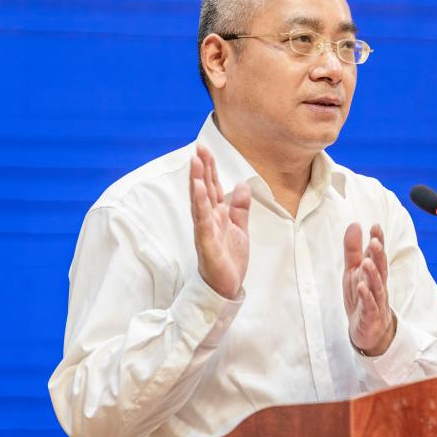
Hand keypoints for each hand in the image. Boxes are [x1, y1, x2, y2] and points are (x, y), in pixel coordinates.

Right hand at [190, 144, 249, 298]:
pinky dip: (201, 206)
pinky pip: (203, 222)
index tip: (205, 149)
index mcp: (217, 215)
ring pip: (200, 202)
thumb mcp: (240, 228)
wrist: (226, 288)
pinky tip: (199, 191)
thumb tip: (240, 184)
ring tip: (195, 164)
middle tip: (198, 148)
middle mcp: (208, 220)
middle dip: (202, 169)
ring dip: (197, 183)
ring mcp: (206, 231)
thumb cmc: (229, 259)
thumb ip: (239, 207)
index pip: (212, 187)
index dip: (209, 168)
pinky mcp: (207, 243)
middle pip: (204, 190)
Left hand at [343, 223, 395, 355]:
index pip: (378, 254)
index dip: (378, 240)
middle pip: (380, 268)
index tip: (375, 226)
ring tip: (367, 262)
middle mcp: (378, 285)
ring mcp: (376, 301)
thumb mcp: (353, 271)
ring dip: (373, 274)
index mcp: (374, 273)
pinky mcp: (370, 316)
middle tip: (375, 241)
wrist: (368, 330)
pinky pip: (370, 306)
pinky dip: (367, 297)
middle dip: (378, 255)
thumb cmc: (362, 297)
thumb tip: (355, 224)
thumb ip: (353, 249)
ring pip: (376, 286)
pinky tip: (362, 287)